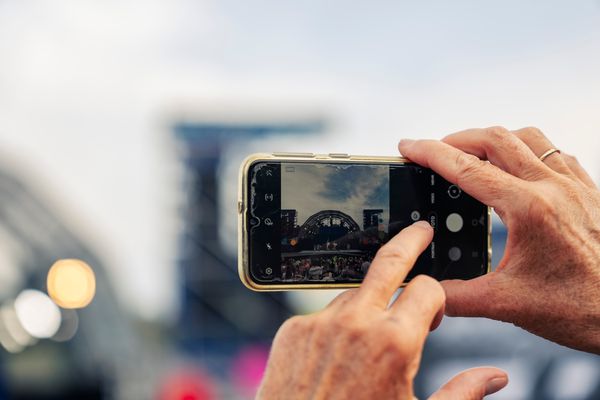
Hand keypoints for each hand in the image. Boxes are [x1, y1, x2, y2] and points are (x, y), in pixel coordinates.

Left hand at [258, 222, 507, 398]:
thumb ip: (461, 395)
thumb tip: (494, 377)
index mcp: (395, 343)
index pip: (428, 289)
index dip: (438, 299)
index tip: (435, 313)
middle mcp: (355, 323)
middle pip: (388, 261)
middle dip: (410, 241)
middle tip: (420, 230)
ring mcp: (320, 323)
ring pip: (354, 295)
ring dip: (369, 306)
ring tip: (369, 342)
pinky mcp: (292, 329)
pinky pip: (322, 315)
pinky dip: (335, 327)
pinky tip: (337, 357)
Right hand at [399, 126, 599, 352]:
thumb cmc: (581, 309)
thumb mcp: (508, 304)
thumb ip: (458, 297)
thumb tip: (425, 292)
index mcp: (529, 209)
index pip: (467, 168)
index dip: (430, 153)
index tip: (408, 146)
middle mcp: (553, 188)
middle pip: (495, 138)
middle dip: (456, 139)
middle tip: (433, 151)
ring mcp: (575, 185)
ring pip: (528, 137)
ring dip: (493, 138)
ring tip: (471, 153)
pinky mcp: (589, 191)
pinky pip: (554, 152)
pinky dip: (526, 149)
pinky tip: (517, 167)